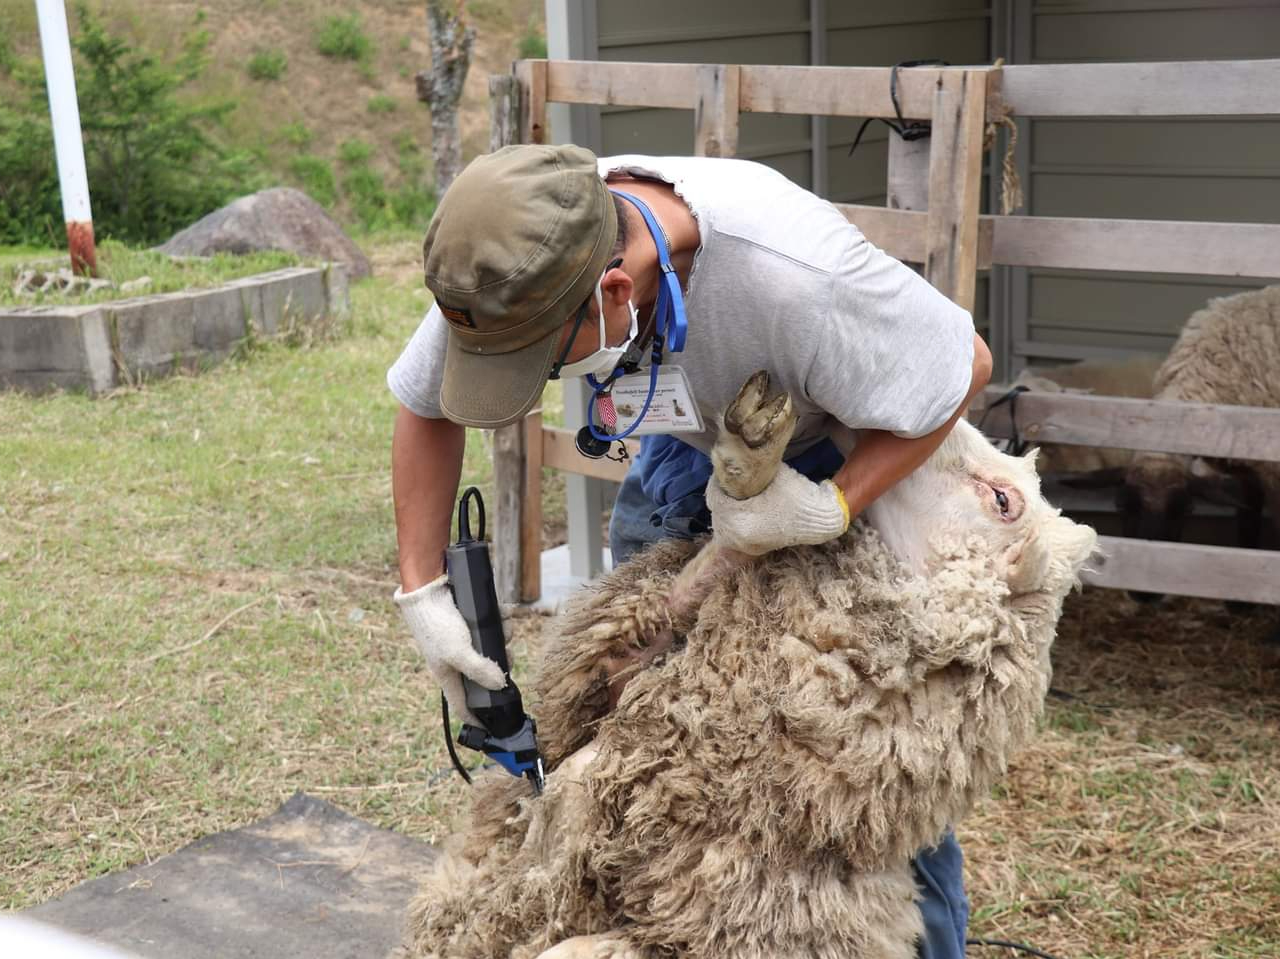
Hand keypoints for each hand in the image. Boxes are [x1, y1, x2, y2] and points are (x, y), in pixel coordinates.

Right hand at [394, 574, 505, 724]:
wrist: (428, 587)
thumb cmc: (436, 623)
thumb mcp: (458, 652)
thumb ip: (480, 670)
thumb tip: (501, 684)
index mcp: (449, 675)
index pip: (463, 706)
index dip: (477, 719)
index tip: (495, 727)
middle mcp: (458, 660)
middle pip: (487, 673)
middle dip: (502, 664)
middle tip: (508, 656)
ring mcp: (466, 640)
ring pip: (495, 646)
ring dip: (504, 636)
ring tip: (504, 627)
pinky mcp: (473, 621)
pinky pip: (495, 624)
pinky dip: (502, 618)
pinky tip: (503, 612)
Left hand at [706, 463, 849, 555]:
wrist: (820, 518)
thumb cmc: (796, 494)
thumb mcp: (772, 473)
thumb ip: (752, 465)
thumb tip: (738, 453)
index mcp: (738, 520)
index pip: (715, 496)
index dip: (718, 481)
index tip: (724, 471)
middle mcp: (737, 537)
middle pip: (716, 510)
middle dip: (721, 494)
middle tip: (728, 481)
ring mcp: (744, 546)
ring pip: (722, 523)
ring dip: (725, 508)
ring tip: (735, 494)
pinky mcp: (752, 549)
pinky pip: (732, 533)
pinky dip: (733, 520)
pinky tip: (741, 509)